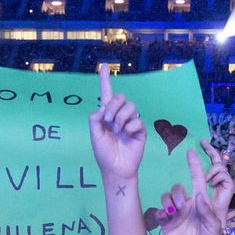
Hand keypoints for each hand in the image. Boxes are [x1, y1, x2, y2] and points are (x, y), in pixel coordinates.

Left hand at [87, 65, 145, 179]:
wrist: (116, 169)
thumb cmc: (104, 153)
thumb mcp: (94, 135)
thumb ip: (95, 119)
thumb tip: (103, 108)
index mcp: (107, 115)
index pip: (107, 94)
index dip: (105, 80)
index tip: (104, 66)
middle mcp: (119, 116)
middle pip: (120, 97)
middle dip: (114, 106)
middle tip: (108, 120)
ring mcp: (130, 122)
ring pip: (131, 106)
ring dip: (121, 117)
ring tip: (118, 129)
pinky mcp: (140, 130)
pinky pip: (137, 120)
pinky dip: (130, 127)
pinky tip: (128, 135)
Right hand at [158, 144, 232, 234]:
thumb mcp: (215, 227)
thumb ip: (207, 212)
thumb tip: (197, 196)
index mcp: (201, 202)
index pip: (197, 179)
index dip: (195, 165)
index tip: (191, 151)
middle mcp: (188, 204)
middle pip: (178, 188)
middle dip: (177, 194)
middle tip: (181, 207)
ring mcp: (177, 213)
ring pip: (167, 197)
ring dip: (169, 202)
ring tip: (174, 213)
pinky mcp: (167, 223)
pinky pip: (160, 211)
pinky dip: (161, 212)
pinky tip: (165, 218)